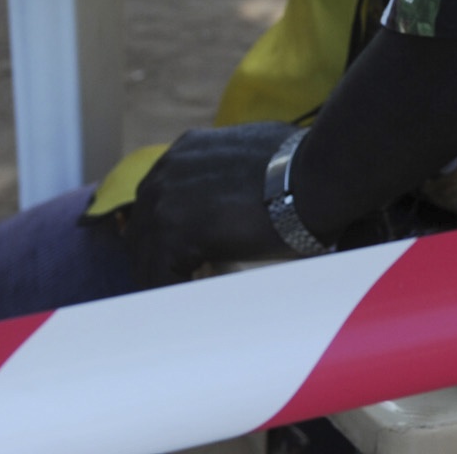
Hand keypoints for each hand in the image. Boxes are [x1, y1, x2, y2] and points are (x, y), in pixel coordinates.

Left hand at [124, 120, 298, 287]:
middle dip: (161, 255)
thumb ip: (232, 168)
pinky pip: (158, 277)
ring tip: (188, 298)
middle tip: (186, 279)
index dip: (171, 229)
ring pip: (146, 256)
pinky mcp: (172, 234)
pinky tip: (193, 305)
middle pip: (142, 227)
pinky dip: (173, 293)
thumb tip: (246, 189)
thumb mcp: (253, 151)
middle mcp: (166, 171)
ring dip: (166, 277)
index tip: (187, 252)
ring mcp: (164, 202)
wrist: (314, 176)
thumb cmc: (300, 165)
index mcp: (185, 151)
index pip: (159, 199)